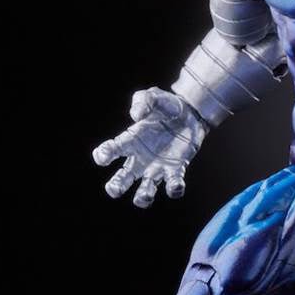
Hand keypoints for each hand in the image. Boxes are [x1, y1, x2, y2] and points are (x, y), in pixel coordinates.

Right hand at [92, 88, 207, 207]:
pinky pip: (172, 186)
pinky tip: (176, 184)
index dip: (103, 155)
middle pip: (122, 179)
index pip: (110, 150)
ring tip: (145, 195)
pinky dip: (174, 189)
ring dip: (143, 197)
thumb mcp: (154, 96)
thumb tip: (137, 115)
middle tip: (115, 189)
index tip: (104, 157)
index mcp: (130, 140)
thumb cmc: (166, 105)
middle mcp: (140, 158)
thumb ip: (143, 101)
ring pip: (145, 190)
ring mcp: (157, 167)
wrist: (191, 113)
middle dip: (115, 187)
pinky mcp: (175, 170)